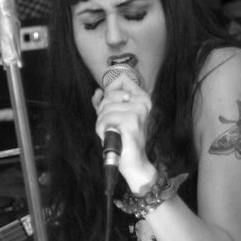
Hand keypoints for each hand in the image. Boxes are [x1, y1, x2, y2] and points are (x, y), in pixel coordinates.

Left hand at [93, 75, 155, 190]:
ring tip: (110, 132)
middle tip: (110, 125)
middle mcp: (143, 103)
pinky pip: (105, 119)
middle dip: (103, 111)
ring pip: (105, 108)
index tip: (109, 104)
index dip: (109, 90)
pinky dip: (102, 129)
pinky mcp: (131, 123)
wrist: (133, 162)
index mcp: (142, 98)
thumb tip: (97, 92)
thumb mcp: (114, 117)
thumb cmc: (124, 139)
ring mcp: (138, 112)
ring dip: (101, 123)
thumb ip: (106, 102)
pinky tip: (109, 136)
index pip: (122, 78)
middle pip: (109, 94)